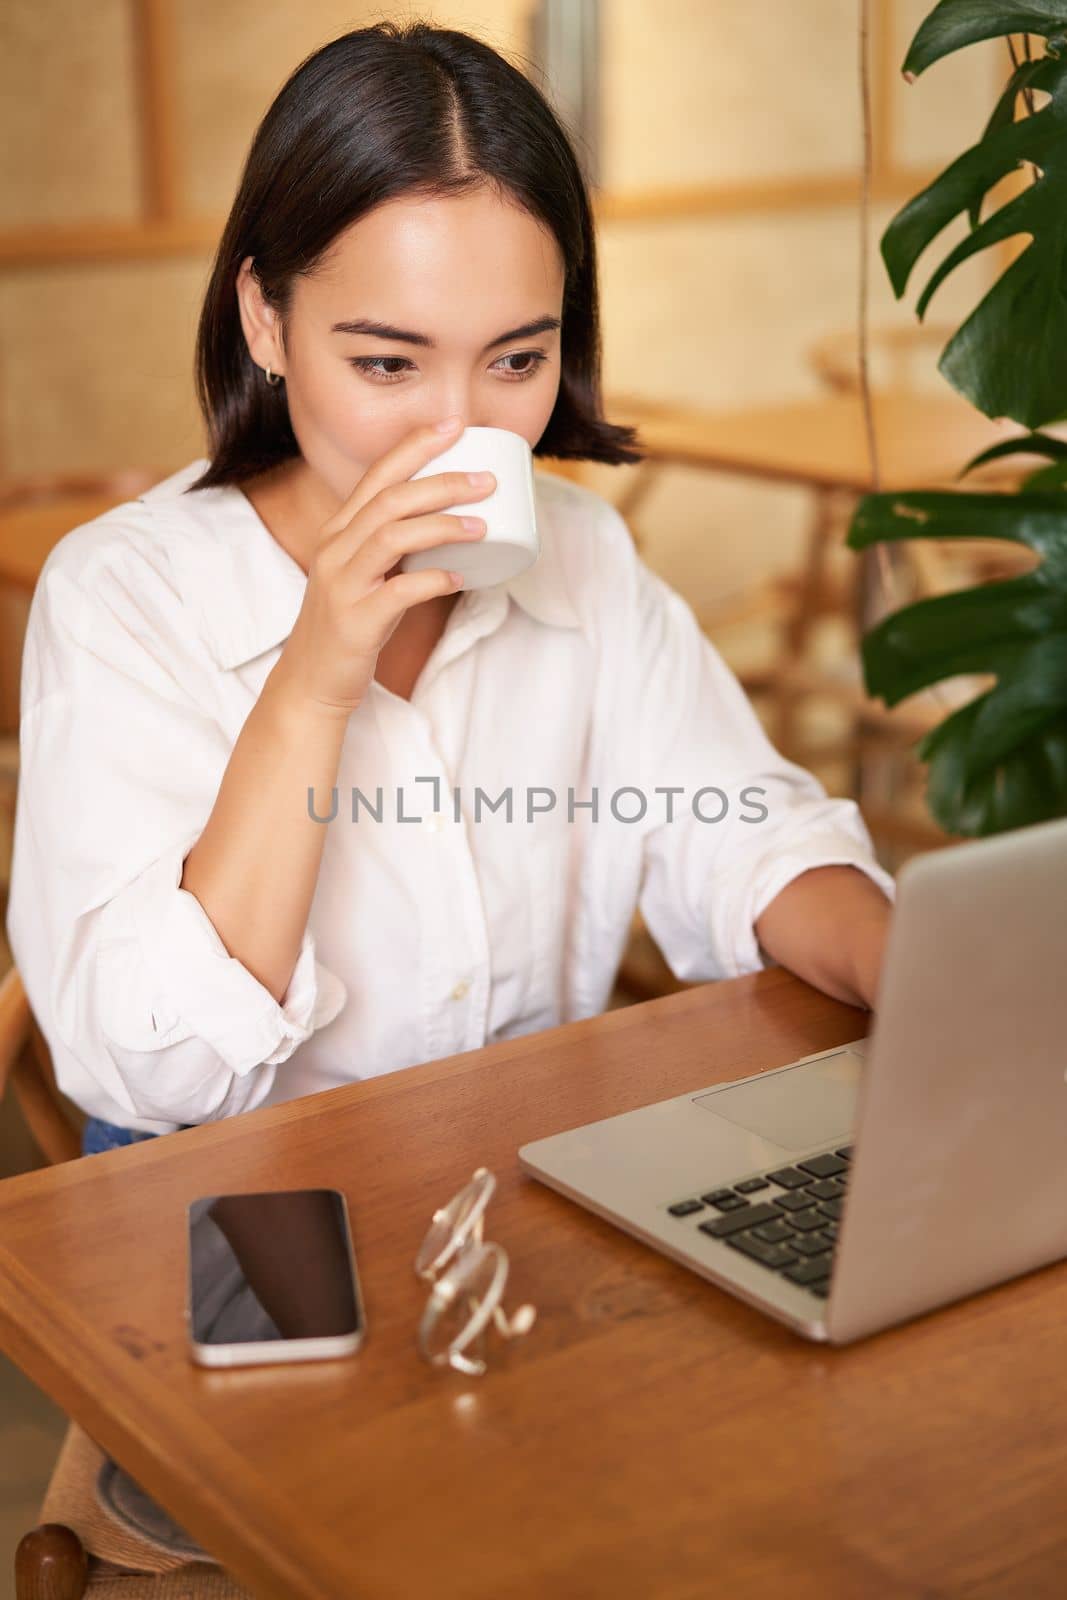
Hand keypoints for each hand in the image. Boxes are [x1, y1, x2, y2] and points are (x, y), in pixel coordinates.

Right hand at [270, 419, 492, 717]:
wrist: (312, 680)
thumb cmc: (350, 624)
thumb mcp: (365, 573)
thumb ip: (397, 547)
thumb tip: (455, 524)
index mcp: (339, 531)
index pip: (377, 475)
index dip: (415, 446)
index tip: (455, 426)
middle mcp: (335, 549)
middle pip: (388, 499)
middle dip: (440, 481)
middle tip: (486, 479)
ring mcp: (342, 584)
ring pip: (391, 536)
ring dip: (440, 524)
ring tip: (482, 524)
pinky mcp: (355, 620)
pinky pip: (398, 592)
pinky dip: (432, 581)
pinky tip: (459, 579)